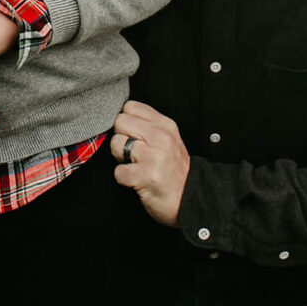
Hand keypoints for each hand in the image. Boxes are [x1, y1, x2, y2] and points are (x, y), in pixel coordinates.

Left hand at [111, 100, 189, 226]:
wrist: (190, 198)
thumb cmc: (175, 171)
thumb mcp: (169, 140)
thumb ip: (149, 126)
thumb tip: (123, 118)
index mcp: (165, 126)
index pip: (131, 107)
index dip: (127, 122)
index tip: (133, 135)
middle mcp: (160, 138)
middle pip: (120, 122)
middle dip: (121, 138)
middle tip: (133, 153)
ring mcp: (152, 156)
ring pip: (116, 144)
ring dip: (121, 159)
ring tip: (136, 165)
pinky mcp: (144, 176)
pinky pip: (118, 171)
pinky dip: (124, 178)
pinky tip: (137, 180)